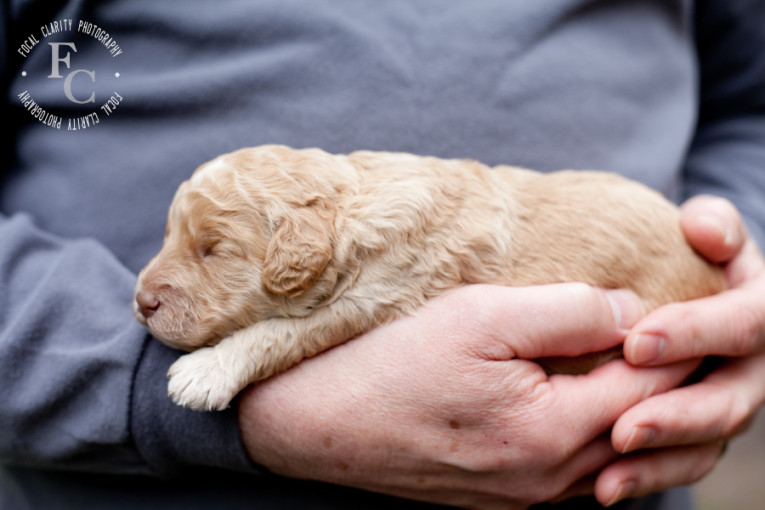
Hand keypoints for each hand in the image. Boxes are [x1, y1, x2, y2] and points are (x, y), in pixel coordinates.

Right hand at [239, 283, 697, 508]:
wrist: (324, 424)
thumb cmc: (395, 363)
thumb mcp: (481, 315)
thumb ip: (567, 312)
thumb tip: (630, 312)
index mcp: (551, 432)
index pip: (652, 387)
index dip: (676, 343)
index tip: (681, 307)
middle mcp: (548, 479)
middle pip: (643, 430)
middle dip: (667, 382)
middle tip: (670, 334)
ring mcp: (526, 496)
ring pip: (614, 457)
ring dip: (634, 412)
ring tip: (634, 364)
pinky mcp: (504, 497)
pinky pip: (577, 472)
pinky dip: (597, 436)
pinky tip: (583, 403)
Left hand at [593, 196, 764, 505]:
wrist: (698, 300)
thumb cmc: (697, 260)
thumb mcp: (714, 236)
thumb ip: (715, 226)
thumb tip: (701, 227)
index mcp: (758, 316)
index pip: (742, 326)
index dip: (694, 334)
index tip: (636, 342)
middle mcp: (751, 370)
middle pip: (727, 402)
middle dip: (675, 415)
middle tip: (622, 427)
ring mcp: (727, 407)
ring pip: (704, 445)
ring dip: (657, 462)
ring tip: (608, 479)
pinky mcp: (700, 434)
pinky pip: (681, 465)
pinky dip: (645, 477)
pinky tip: (605, 489)